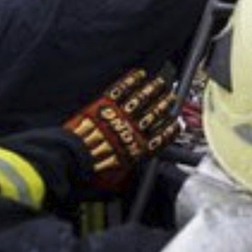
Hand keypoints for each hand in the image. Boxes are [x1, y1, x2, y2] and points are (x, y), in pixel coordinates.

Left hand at [62, 67, 179, 191]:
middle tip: (171, 98)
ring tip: (160, 82)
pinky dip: (132, 80)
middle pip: (155, 113)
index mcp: (138, 149)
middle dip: (165, 104)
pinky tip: (139, 74)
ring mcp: (120, 115)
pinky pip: (123, 89)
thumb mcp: (116, 178)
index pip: (162, 136)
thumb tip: (129, 176)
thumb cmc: (93, 171)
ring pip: (142, 98)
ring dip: (153, 89)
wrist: (74, 159)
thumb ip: (127, 170)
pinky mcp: (106, 105)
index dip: (171, 129)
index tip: (176, 123)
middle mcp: (133, 130)